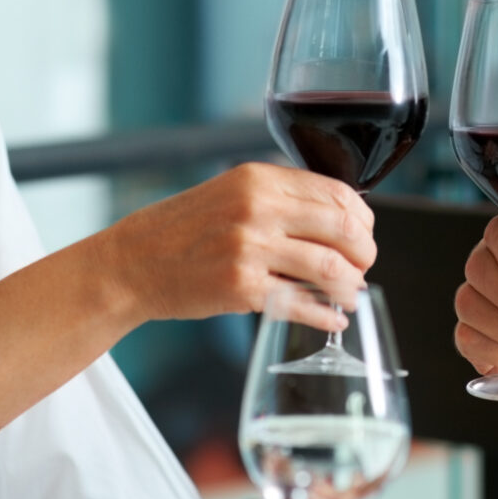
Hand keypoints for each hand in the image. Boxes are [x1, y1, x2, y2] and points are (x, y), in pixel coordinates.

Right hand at [101, 162, 374, 329]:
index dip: (363, 219)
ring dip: (350, 286)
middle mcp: (258, 208)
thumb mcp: (231, 194)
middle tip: (363, 268)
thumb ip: (280, 200)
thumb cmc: (183, 231)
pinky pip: (301, 304)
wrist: (133, 262)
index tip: (363, 235)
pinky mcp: (241, 287)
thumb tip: (338, 220)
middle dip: (364, 254)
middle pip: (343, 228)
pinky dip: (325, 315)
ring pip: (328, 268)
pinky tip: (333, 319)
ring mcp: (250, 248)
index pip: (338, 193)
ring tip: (350, 295)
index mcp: (260, 179)